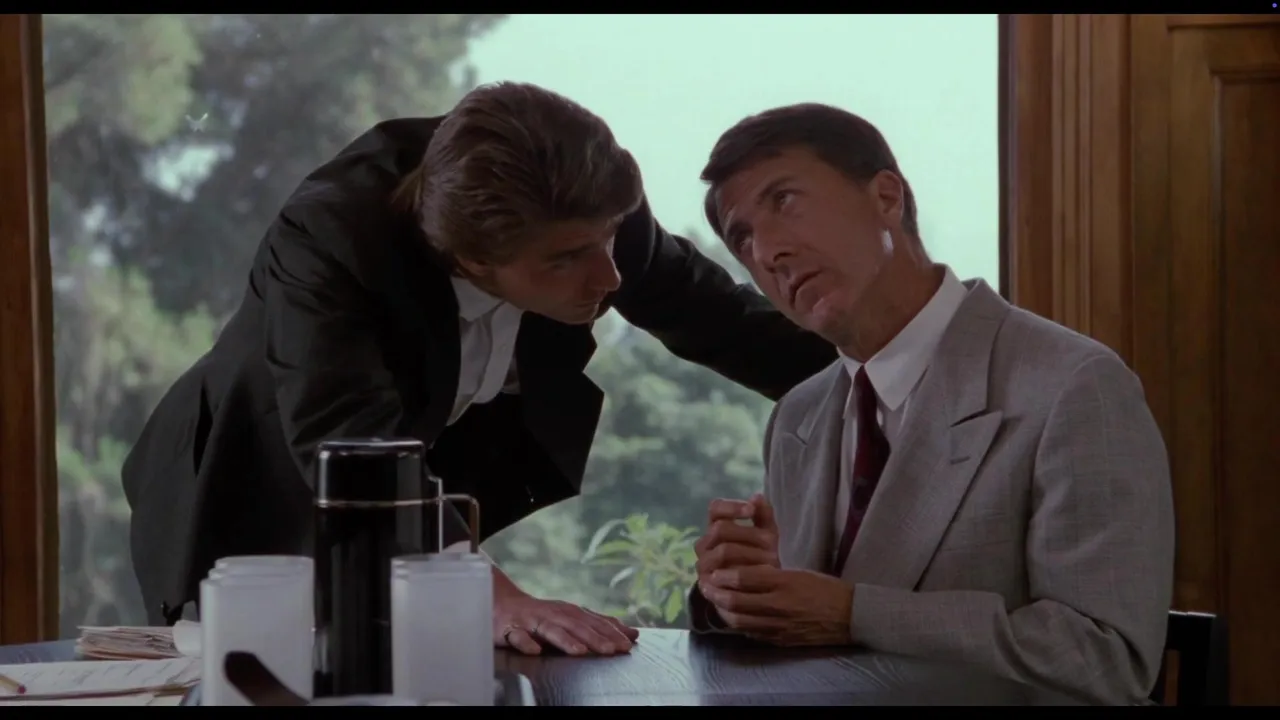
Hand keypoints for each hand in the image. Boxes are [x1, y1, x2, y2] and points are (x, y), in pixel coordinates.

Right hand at [495, 594, 638, 655]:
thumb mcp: (573, 618)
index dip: (611, 633)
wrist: (502, 604)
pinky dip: (526, 642)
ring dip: (565, 640)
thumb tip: (633, 633)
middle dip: (595, 637)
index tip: (628, 645)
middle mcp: (553, 614)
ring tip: (580, 651)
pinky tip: (535, 650)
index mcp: (569, 613)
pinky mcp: (510, 628)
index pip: (594, 622)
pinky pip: (517, 636)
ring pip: (550, 630)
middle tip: (612, 650)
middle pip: (576, 626)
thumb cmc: (542, 615)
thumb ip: (601, 626)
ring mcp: (531, 621)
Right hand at [694, 494, 779, 582]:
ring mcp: (704, 565)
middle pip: (720, 529)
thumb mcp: (766, 534)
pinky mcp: (707, 585)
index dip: (732, 507)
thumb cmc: (760, 557)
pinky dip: (746, 573)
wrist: (755, 592)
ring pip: (722, 551)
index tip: (751, 511)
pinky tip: (762, 574)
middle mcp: (704, 544)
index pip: (715, 509)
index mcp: (716, 526)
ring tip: (772, 559)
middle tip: (771, 543)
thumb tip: (757, 496)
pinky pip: (723, 575)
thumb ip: (763, 516)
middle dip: (748, 534)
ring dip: (750, 554)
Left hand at [699, 565, 853, 646]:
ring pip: (739, 620)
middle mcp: (779, 605)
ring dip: (721, 610)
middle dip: (715, 593)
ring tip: (714, 601)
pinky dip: (737, 624)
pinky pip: (751, 633)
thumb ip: (771, 566)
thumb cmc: (824, 588)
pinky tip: (731, 616)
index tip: (713, 571)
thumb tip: (745, 562)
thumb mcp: (799, 570)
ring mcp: (778, 625)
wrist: (849, 616)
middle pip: (736, 602)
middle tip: (705, 585)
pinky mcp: (779, 640)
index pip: (745, 578)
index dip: (724, 575)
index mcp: (785, 582)